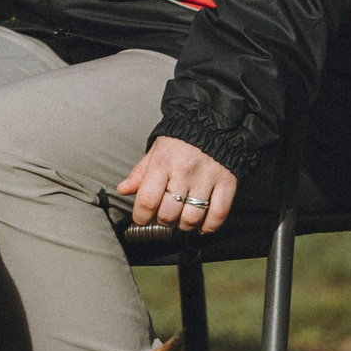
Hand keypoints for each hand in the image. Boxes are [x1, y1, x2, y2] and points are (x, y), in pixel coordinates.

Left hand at [119, 139, 237, 233]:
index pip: (147, 201)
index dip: (141, 217)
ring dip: (184, 225)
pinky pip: (218, 214)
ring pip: (192, 218)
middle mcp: (184, 171)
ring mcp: (207, 178)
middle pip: (169, 213)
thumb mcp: (155, 152)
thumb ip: (139, 173)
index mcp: (163, 163)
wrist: (213, 124)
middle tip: (164, 215)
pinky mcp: (227, 183)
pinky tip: (202, 224)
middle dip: (163, 221)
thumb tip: (123, 190)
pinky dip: (209, 226)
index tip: (142, 218)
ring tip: (182, 218)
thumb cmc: (181, 140)